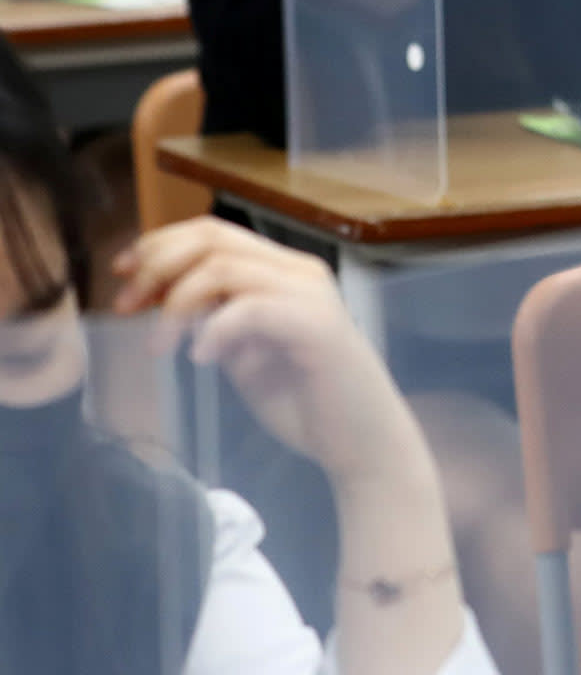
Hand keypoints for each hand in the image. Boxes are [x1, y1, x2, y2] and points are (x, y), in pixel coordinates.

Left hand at [111, 220, 431, 493]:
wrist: (362, 441)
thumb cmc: (307, 402)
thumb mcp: (243, 351)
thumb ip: (213, 319)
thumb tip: (160, 296)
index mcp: (284, 272)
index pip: (212, 233)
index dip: (159, 246)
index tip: (123, 277)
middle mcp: (300, 272)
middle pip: (212, 239)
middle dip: (156, 267)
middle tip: (128, 307)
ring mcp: (311, 296)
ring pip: (222, 269)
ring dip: (175, 305)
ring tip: (159, 346)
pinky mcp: (317, 326)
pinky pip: (247, 309)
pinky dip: (212, 332)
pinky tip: (201, 360)